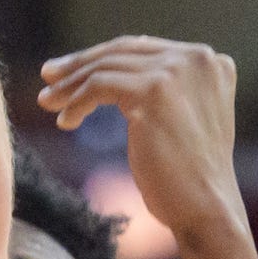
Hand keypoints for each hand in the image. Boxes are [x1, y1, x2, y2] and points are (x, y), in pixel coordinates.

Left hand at [40, 37, 242, 248]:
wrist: (206, 209)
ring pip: (106, 67)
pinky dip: (77, 101)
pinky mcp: (154, 91)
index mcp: (210, 62)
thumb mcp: (182, 120)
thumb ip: (161, 91)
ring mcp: (177, 72)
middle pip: (122, 51)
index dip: (103, 58)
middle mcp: (197, 59)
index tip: (72, 70)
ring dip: (71, 86)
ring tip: (47, 102)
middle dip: (80, 64)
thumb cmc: (188, 177)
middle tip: (49, 77)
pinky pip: (99, 85)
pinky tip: (66, 121)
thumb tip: (110, 75)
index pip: (144, 49)